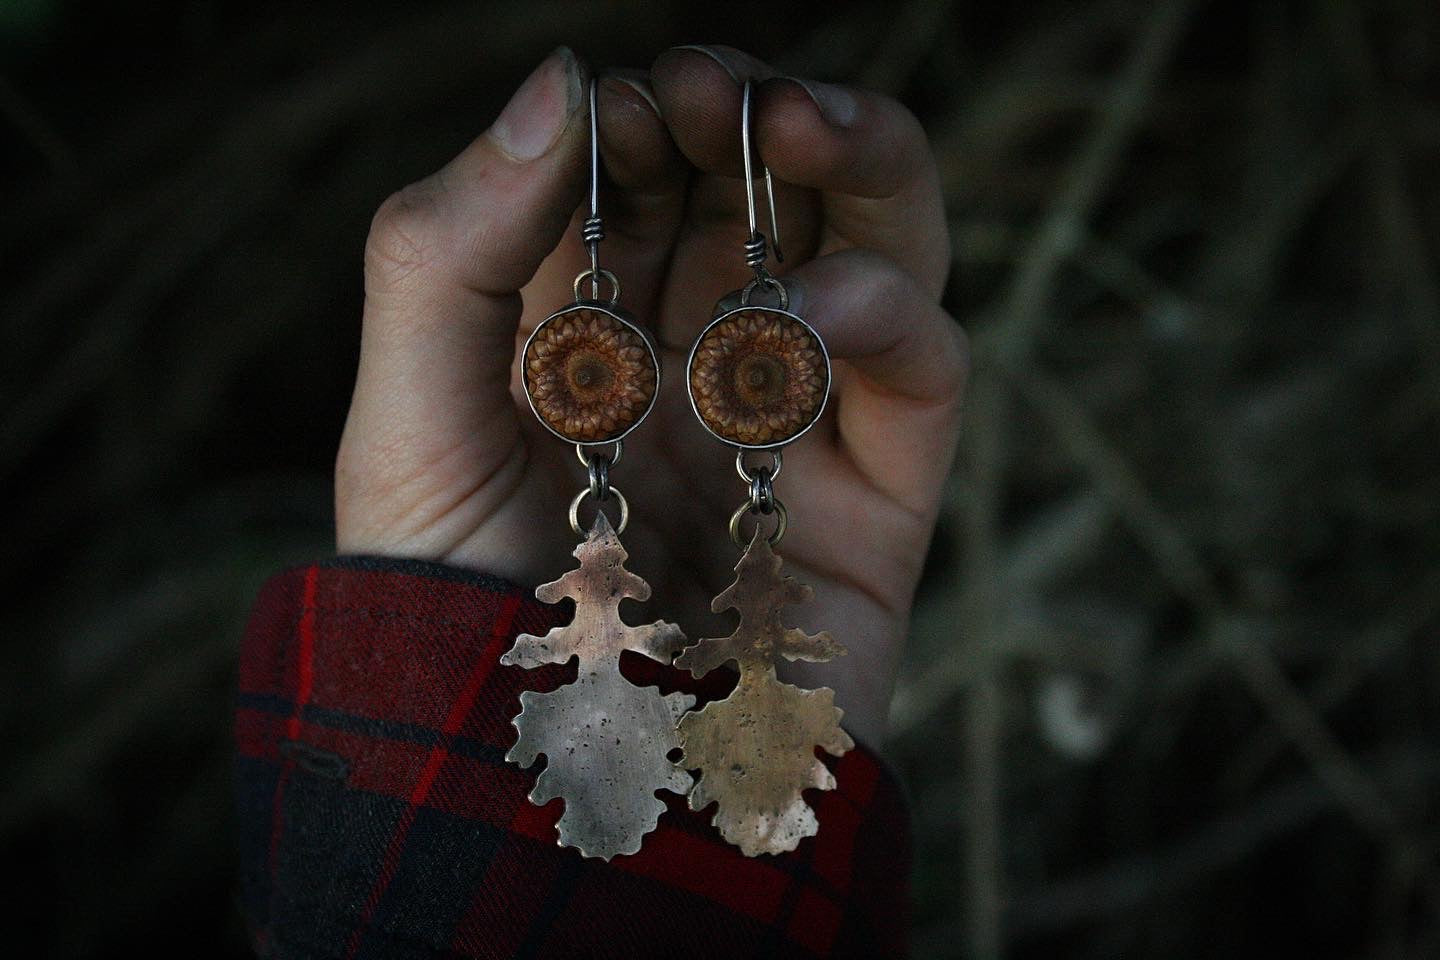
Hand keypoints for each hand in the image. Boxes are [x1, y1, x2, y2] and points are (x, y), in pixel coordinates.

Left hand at [335, 46, 966, 745]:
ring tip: (810, 126)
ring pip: (876, 255)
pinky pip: (924, 377)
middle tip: (724, 90)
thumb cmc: (452, 625)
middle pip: (765, 203)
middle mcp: (696, 372)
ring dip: (861, 170)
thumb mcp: (405, 427)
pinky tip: (823, 307)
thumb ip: (451, 249)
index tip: (637, 97)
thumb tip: (556, 75)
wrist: (543, 810)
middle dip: (756, 123)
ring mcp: (796, 431)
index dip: (648, 121)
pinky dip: (890, 313)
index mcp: (586, 342)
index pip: (641, 185)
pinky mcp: (877, 504)